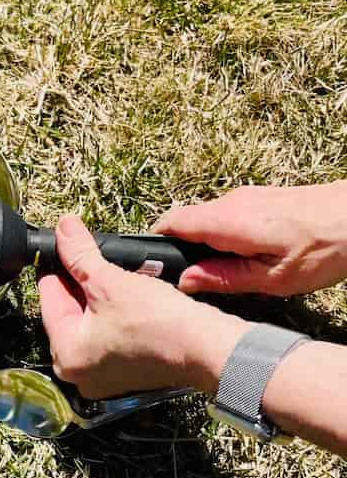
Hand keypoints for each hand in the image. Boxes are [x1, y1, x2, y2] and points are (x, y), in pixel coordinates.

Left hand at [38, 215, 249, 398]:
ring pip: (88, 320)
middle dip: (78, 281)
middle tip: (91, 257)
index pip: (48, 296)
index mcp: (66, 353)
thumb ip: (80, 253)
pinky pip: (106, 334)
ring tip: (111, 273)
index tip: (64, 245)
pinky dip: (111, 313)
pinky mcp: (122, 372)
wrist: (208, 347)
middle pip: (66, 309)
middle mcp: (77, 372)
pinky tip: (124, 294)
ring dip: (96, 295)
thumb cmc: (160, 322)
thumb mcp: (110, 280)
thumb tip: (64, 228)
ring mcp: (100, 375)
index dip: (57, 265)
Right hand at [153, 181, 346, 295]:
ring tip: (225, 271)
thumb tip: (186, 281)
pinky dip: (222, 235)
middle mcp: (229, 202)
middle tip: (194, 279)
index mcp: (226, 222)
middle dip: (181, 248)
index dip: (156, 243)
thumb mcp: (273, 278)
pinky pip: (225, 215)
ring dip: (205, 243)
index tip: (154, 266)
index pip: (171, 222)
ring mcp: (244, 196)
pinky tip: (246, 255)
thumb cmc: (324, 249)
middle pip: (186, 222)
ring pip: (206, 219)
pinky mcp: (258, 197)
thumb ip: (224, 278)